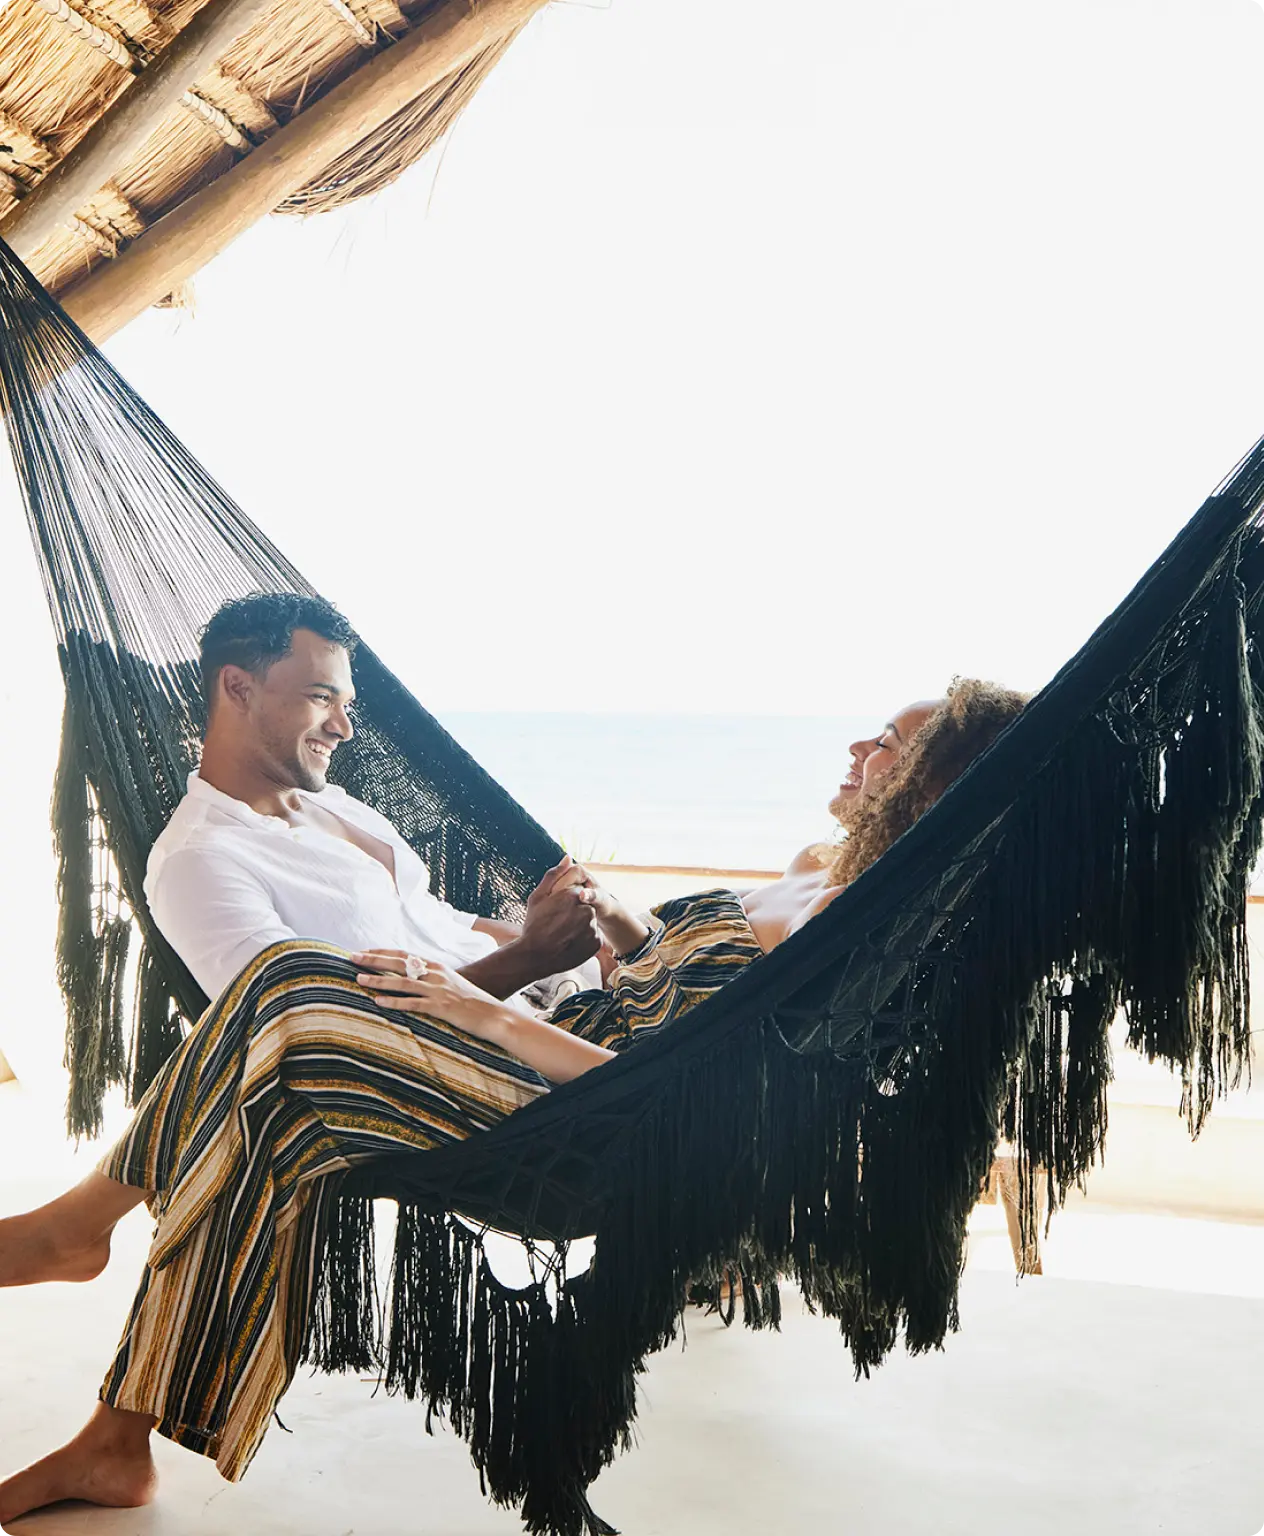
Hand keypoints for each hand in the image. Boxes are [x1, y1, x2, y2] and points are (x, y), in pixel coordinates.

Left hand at [350, 951, 511, 1041]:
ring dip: (378, 980)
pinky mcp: (440, 1007)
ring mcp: (438, 990)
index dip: (383, 952)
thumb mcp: (451, 983)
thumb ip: (432, 978)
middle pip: (399, 963)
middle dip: (374, 959)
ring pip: (402, 982)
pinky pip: (413, 1003)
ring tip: (359, 978)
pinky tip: (379, 1002)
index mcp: (437, 966)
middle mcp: (435, 974)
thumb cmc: (472, 1001)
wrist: (493, 1015)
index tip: (364, 951)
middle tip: (352, 957)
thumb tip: (413, 977)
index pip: (404, 954)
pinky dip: (394, 1002)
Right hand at [521, 856, 600, 969]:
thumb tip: (568, 857)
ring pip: (589, 922)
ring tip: (563, 935)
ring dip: (579, 927)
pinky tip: (570, 944)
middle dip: (574, 914)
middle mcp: (586, 910)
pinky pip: (592, 937)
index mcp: (573, 895)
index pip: (576, 892)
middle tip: (558, 925)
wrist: (534, 957)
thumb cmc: (533, 925)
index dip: (565, 903)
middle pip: (584, 906)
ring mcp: (592, 927)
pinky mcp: (596, 943)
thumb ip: (554, 875)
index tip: (556, 913)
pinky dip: (584, 940)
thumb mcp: (538, 897)